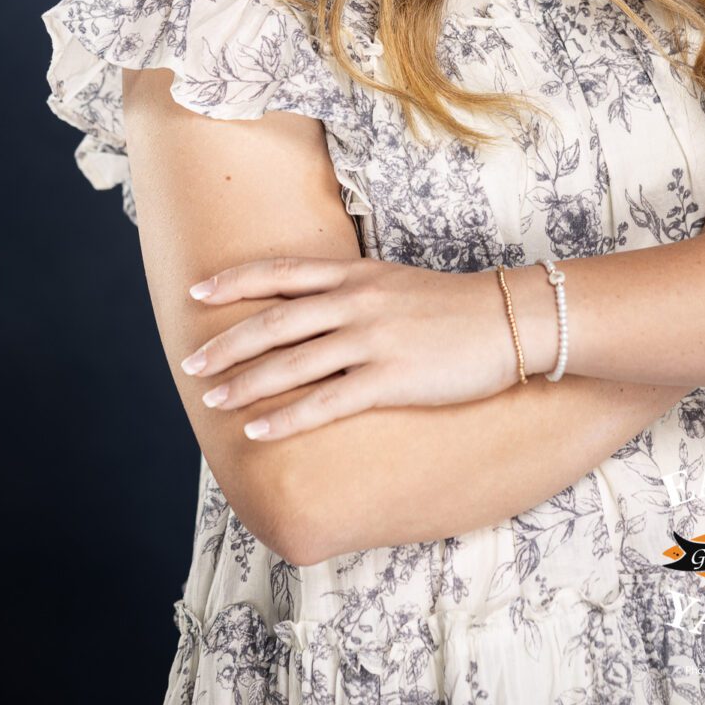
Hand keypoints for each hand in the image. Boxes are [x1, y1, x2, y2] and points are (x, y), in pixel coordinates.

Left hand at [179, 256, 522, 439]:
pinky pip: (327, 403)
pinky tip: (259, 432)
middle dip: (227, 344)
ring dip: (246, 383)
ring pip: (292, 362)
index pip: (281, 272)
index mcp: (357, 274)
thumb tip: (317, 307)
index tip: (197, 293)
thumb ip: (356, 290)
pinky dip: (287, 418)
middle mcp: (357, 301)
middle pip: (275, 320)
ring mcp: (373, 339)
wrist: (513, 319)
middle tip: (190, 364)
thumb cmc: (458, 306)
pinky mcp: (392, 378)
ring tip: (212, 400)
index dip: (234, 281)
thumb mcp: (398, 283)